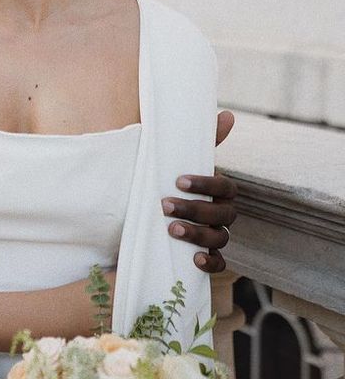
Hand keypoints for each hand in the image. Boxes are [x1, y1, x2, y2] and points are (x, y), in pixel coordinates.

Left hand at [162, 110, 237, 273]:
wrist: (149, 210)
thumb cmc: (171, 181)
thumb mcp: (181, 160)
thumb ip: (205, 140)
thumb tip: (229, 114)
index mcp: (220, 189)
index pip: (224, 186)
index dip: (205, 184)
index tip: (178, 180)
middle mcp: (222, 213)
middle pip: (223, 214)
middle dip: (195, 209)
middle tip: (165, 205)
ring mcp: (215, 235)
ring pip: (219, 238)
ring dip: (197, 234)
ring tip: (171, 229)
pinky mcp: (204, 255)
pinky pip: (219, 264)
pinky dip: (211, 263)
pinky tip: (196, 260)